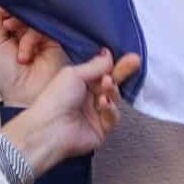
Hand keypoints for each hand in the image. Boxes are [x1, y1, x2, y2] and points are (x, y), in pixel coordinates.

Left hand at [0, 0, 65, 107]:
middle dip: (16, 19)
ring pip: (35, 20)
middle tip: (9, 28)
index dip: (9, 9)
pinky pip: (45, 28)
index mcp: (14, 35)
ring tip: (19, 52)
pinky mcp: (56, 42)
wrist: (25, 97)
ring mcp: (43, 38)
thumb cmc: (9, 79)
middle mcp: (29, 35)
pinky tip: (27, 54)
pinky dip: (31, 39)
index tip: (3, 12)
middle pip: (26, 13)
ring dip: (23, 33)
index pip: (14, 12)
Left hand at [0, 49, 142, 175]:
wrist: (49, 129)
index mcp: (79, 83)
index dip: (115, 64)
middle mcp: (87, 98)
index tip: (127, 56)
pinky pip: (113, 117)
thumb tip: (109, 54)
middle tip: (134, 62)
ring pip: (114, 99)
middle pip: (112, 83)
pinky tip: (104, 103)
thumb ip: (95, 65)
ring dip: (113, 91)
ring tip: (107, 85)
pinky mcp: (101, 129)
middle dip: (122, 73)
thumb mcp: (74, 74)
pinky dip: (110, 109)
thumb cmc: (54, 101)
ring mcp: (95, 114)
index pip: (102, 71)